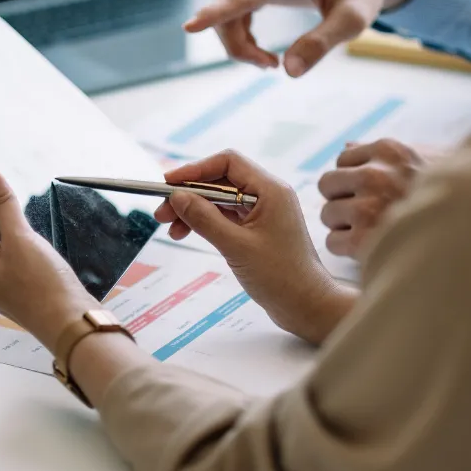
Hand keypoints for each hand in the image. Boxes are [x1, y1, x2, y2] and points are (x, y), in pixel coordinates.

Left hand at [0, 164, 94, 349]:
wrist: (74, 325)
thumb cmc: (45, 287)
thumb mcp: (21, 237)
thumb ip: (0, 201)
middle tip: (2, 177)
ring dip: (6, 219)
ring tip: (18, 203)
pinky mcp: (15, 284)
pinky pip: (9, 250)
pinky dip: (17, 235)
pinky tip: (30, 231)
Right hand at [154, 150, 355, 344]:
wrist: (307, 306)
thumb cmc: (281, 277)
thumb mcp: (236, 247)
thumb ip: (205, 219)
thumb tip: (177, 197)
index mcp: (270, 190)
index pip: (227, 163)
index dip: (195, 170)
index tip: (168, 183)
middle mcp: (268, 195)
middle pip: (220, 180)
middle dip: (189, 193)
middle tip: (162, 212)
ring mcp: (263, 212)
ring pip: (220, 199)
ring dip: (194, 209)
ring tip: (171, 228)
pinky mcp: (258, 229)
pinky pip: (226, 215)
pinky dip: (205, 221)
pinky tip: (187, 233)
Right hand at [184, 0, 425, 75]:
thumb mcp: (353, 20)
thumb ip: (322, 44)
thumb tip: (289, 71)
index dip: (216, 13)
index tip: (190, 27)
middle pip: (229, 12)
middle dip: (240, 48)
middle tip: (271, 67)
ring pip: (227, 14)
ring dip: (240, 45)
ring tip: (271, 63)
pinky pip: (233, 12)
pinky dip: (242, 37)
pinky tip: (264, 52)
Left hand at [317, 139, 431, 256]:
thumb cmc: (456, 194)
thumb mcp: (425, 160)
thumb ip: (386, 154)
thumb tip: (348, 146)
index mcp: (389, 151)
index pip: (343, 159)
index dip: (353, 178)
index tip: (369, 192)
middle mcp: (375, 174)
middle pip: (327, 184)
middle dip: (342, 199)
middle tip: (365, 213)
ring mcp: (369, 207)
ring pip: (328, 215)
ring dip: (344, 226)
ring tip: (372, 232)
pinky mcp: (365, 240)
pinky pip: (333, 242)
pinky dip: (346, 249)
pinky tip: (370, 249)